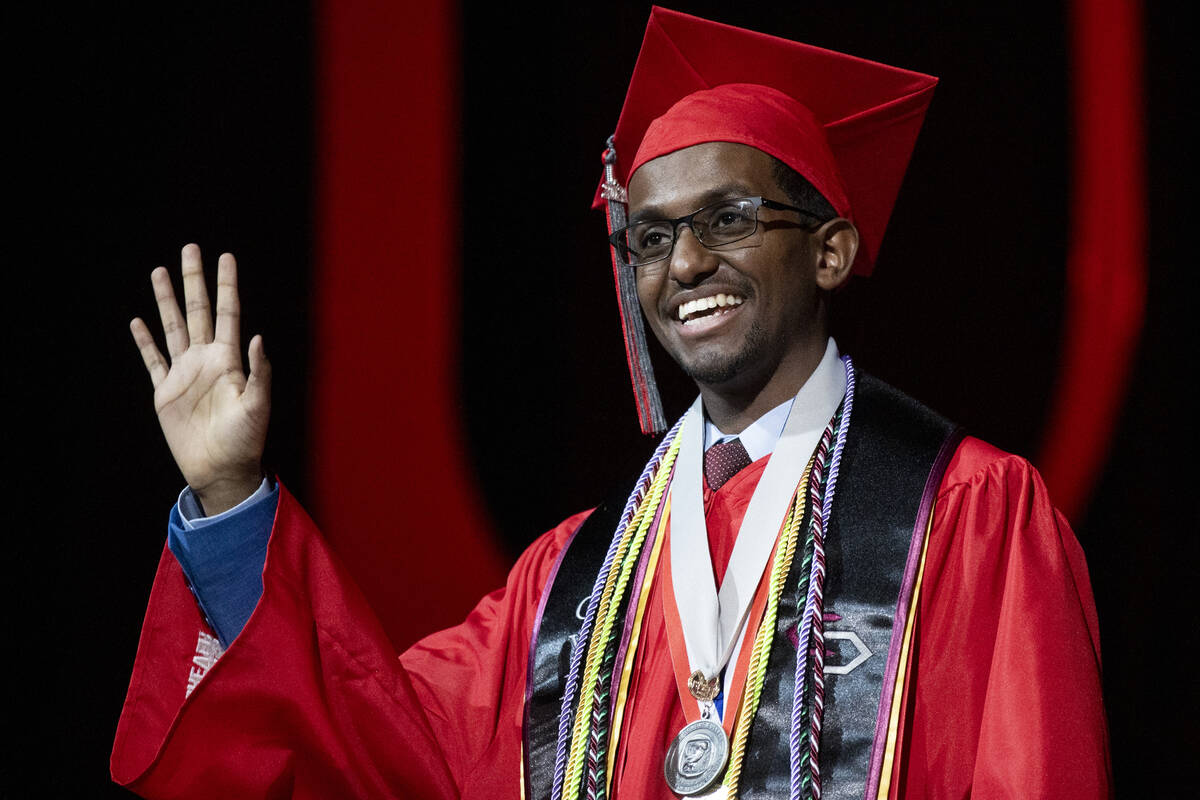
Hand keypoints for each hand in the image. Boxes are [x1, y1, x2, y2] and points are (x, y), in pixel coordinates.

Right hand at [130, 244, 270, 514]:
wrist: (222, 469)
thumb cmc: (246, 440)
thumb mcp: (258, 405)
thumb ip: (259, 371)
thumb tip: (258, 336)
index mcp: (230, 360)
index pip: (228, 313)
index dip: (227, 285)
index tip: (226, 256)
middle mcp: (206, 360)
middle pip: (197, 310)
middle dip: (194, 280)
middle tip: (191, 248)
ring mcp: (185, 374)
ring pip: (173, 327)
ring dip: (166, 300)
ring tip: (160, 272)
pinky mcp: (166, 392)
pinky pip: (153, 360)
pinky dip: (144, 341)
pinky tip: (138, 321)